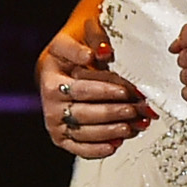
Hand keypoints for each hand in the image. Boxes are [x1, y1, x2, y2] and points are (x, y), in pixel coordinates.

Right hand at [40, 31, 152, 158]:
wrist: (61, 68)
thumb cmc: (73, 52)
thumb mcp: (79, 37)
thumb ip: (93, 38)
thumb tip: (103, 52)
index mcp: (51, 77)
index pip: (82, 87)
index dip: (105, 90)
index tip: (126, 90)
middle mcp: (50, 102)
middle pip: (85, 112)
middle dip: (114, 112)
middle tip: (136, 110)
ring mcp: (55, 121)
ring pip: (84, 131)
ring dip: (111, 131)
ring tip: (132, 127)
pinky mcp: (62, 137)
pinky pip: (79, 148)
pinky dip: (97, 149)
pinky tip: (115, 145)